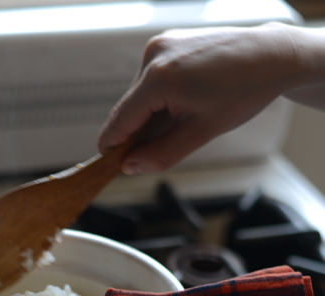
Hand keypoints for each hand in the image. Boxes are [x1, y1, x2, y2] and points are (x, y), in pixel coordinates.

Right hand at [98, 22, 324, 173]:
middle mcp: (154, 55)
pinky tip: (184, 100)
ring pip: (139, 95)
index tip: (109, 164)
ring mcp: (160, 45)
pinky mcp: (168, 42)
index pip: (119, 120)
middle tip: (161, 146)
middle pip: (128, 108)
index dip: (113, 147)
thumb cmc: (244, 88)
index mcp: (159, 78)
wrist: (271, 56)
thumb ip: (161, 154)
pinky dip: (159, 96)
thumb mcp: (201, 132)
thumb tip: (132, 166)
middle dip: (138, 132)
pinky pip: (151, 79)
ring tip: (185, 116)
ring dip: (151, 113)